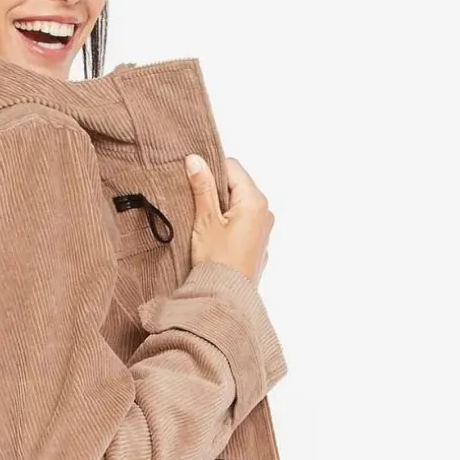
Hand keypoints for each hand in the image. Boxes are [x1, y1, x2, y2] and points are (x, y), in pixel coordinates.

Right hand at [185, 154, 272, 284]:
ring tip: (205, 225)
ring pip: (240, 206)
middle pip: (237, 186)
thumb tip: (195, 159)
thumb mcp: (205, 220)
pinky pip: (244, 225)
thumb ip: (202, 187)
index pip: (232, 167)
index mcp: (254, 201)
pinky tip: (215, 239)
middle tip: (197, 206)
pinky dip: (229, 225)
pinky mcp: (258, 247)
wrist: (226, 299)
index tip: (194, 183)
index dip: (211, 171)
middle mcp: (265, 213)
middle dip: (216, 191)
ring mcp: (264, 231)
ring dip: (222, 209)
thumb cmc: (217, 261)